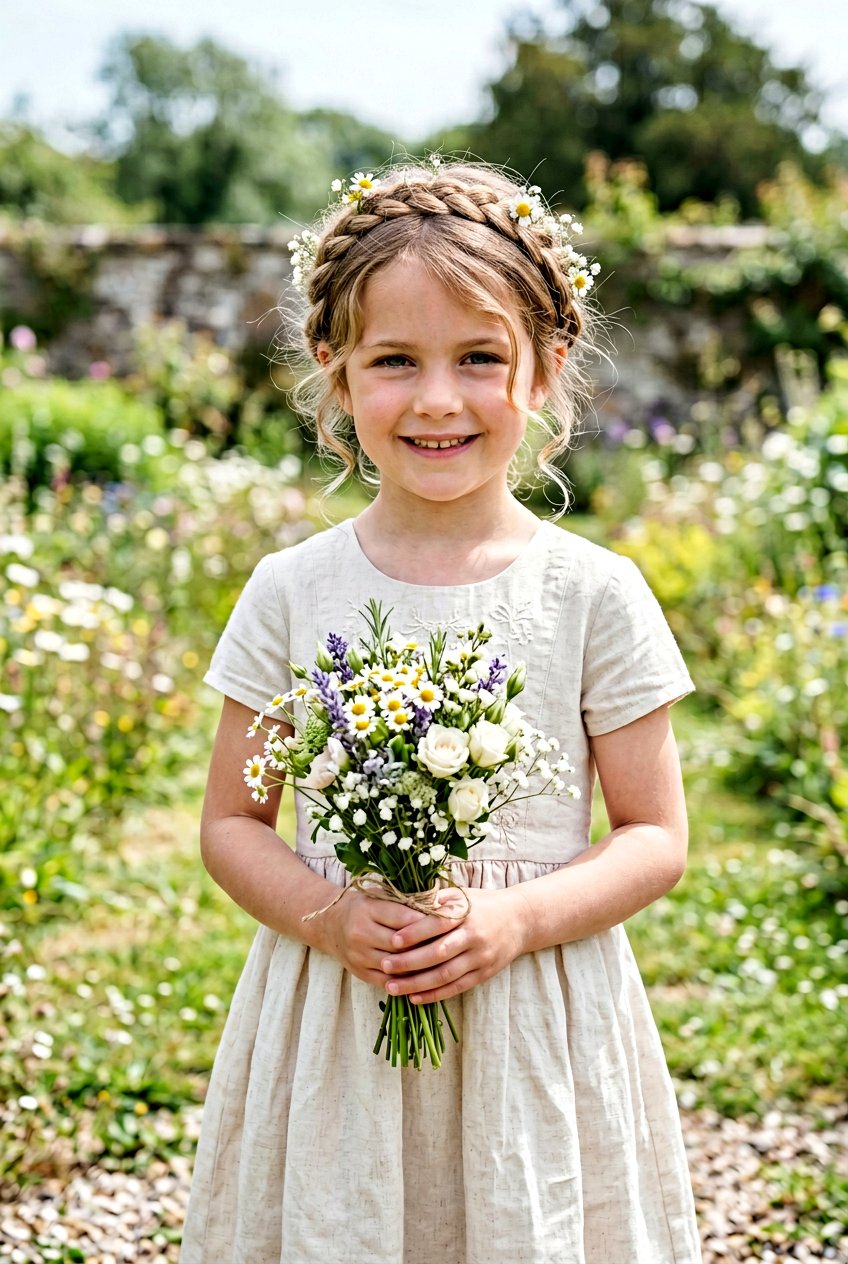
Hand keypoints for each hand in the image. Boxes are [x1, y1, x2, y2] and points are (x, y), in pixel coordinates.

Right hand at [322, 887, 438, 989]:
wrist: (331, 924)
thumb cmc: (364, 906)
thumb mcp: (380, 895)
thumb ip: (405, 901)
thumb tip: (439, 907)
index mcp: (367, 909)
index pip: (402, 918)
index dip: (426, 922)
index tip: (446, 923)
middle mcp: (360, 933)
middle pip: (401, 944)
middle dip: (426, 945)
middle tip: (449, 945)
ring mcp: (359, 955)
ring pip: (396, 965)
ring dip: (419, 966)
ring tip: (441, 962)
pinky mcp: (360, 972)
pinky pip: (388, 981)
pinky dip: (407, 981)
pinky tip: (424, 977)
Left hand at [379, 886, 528, 1004]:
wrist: (520, 920)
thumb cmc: (482, 905)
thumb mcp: (461, 895)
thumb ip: (435, 900)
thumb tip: (402, 903)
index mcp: (466, 913)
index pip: (437, 924)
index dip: (414, 933)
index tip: (392, 940)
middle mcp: (474, 936)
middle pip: (438, 953)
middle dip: (409, 961)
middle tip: (384, 966)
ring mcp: (480, 957)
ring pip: (445, 975)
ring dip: (416, 983)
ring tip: (391, 987)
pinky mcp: (484, 974)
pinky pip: (456, 988)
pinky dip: (434, 995)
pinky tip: (414, 997)